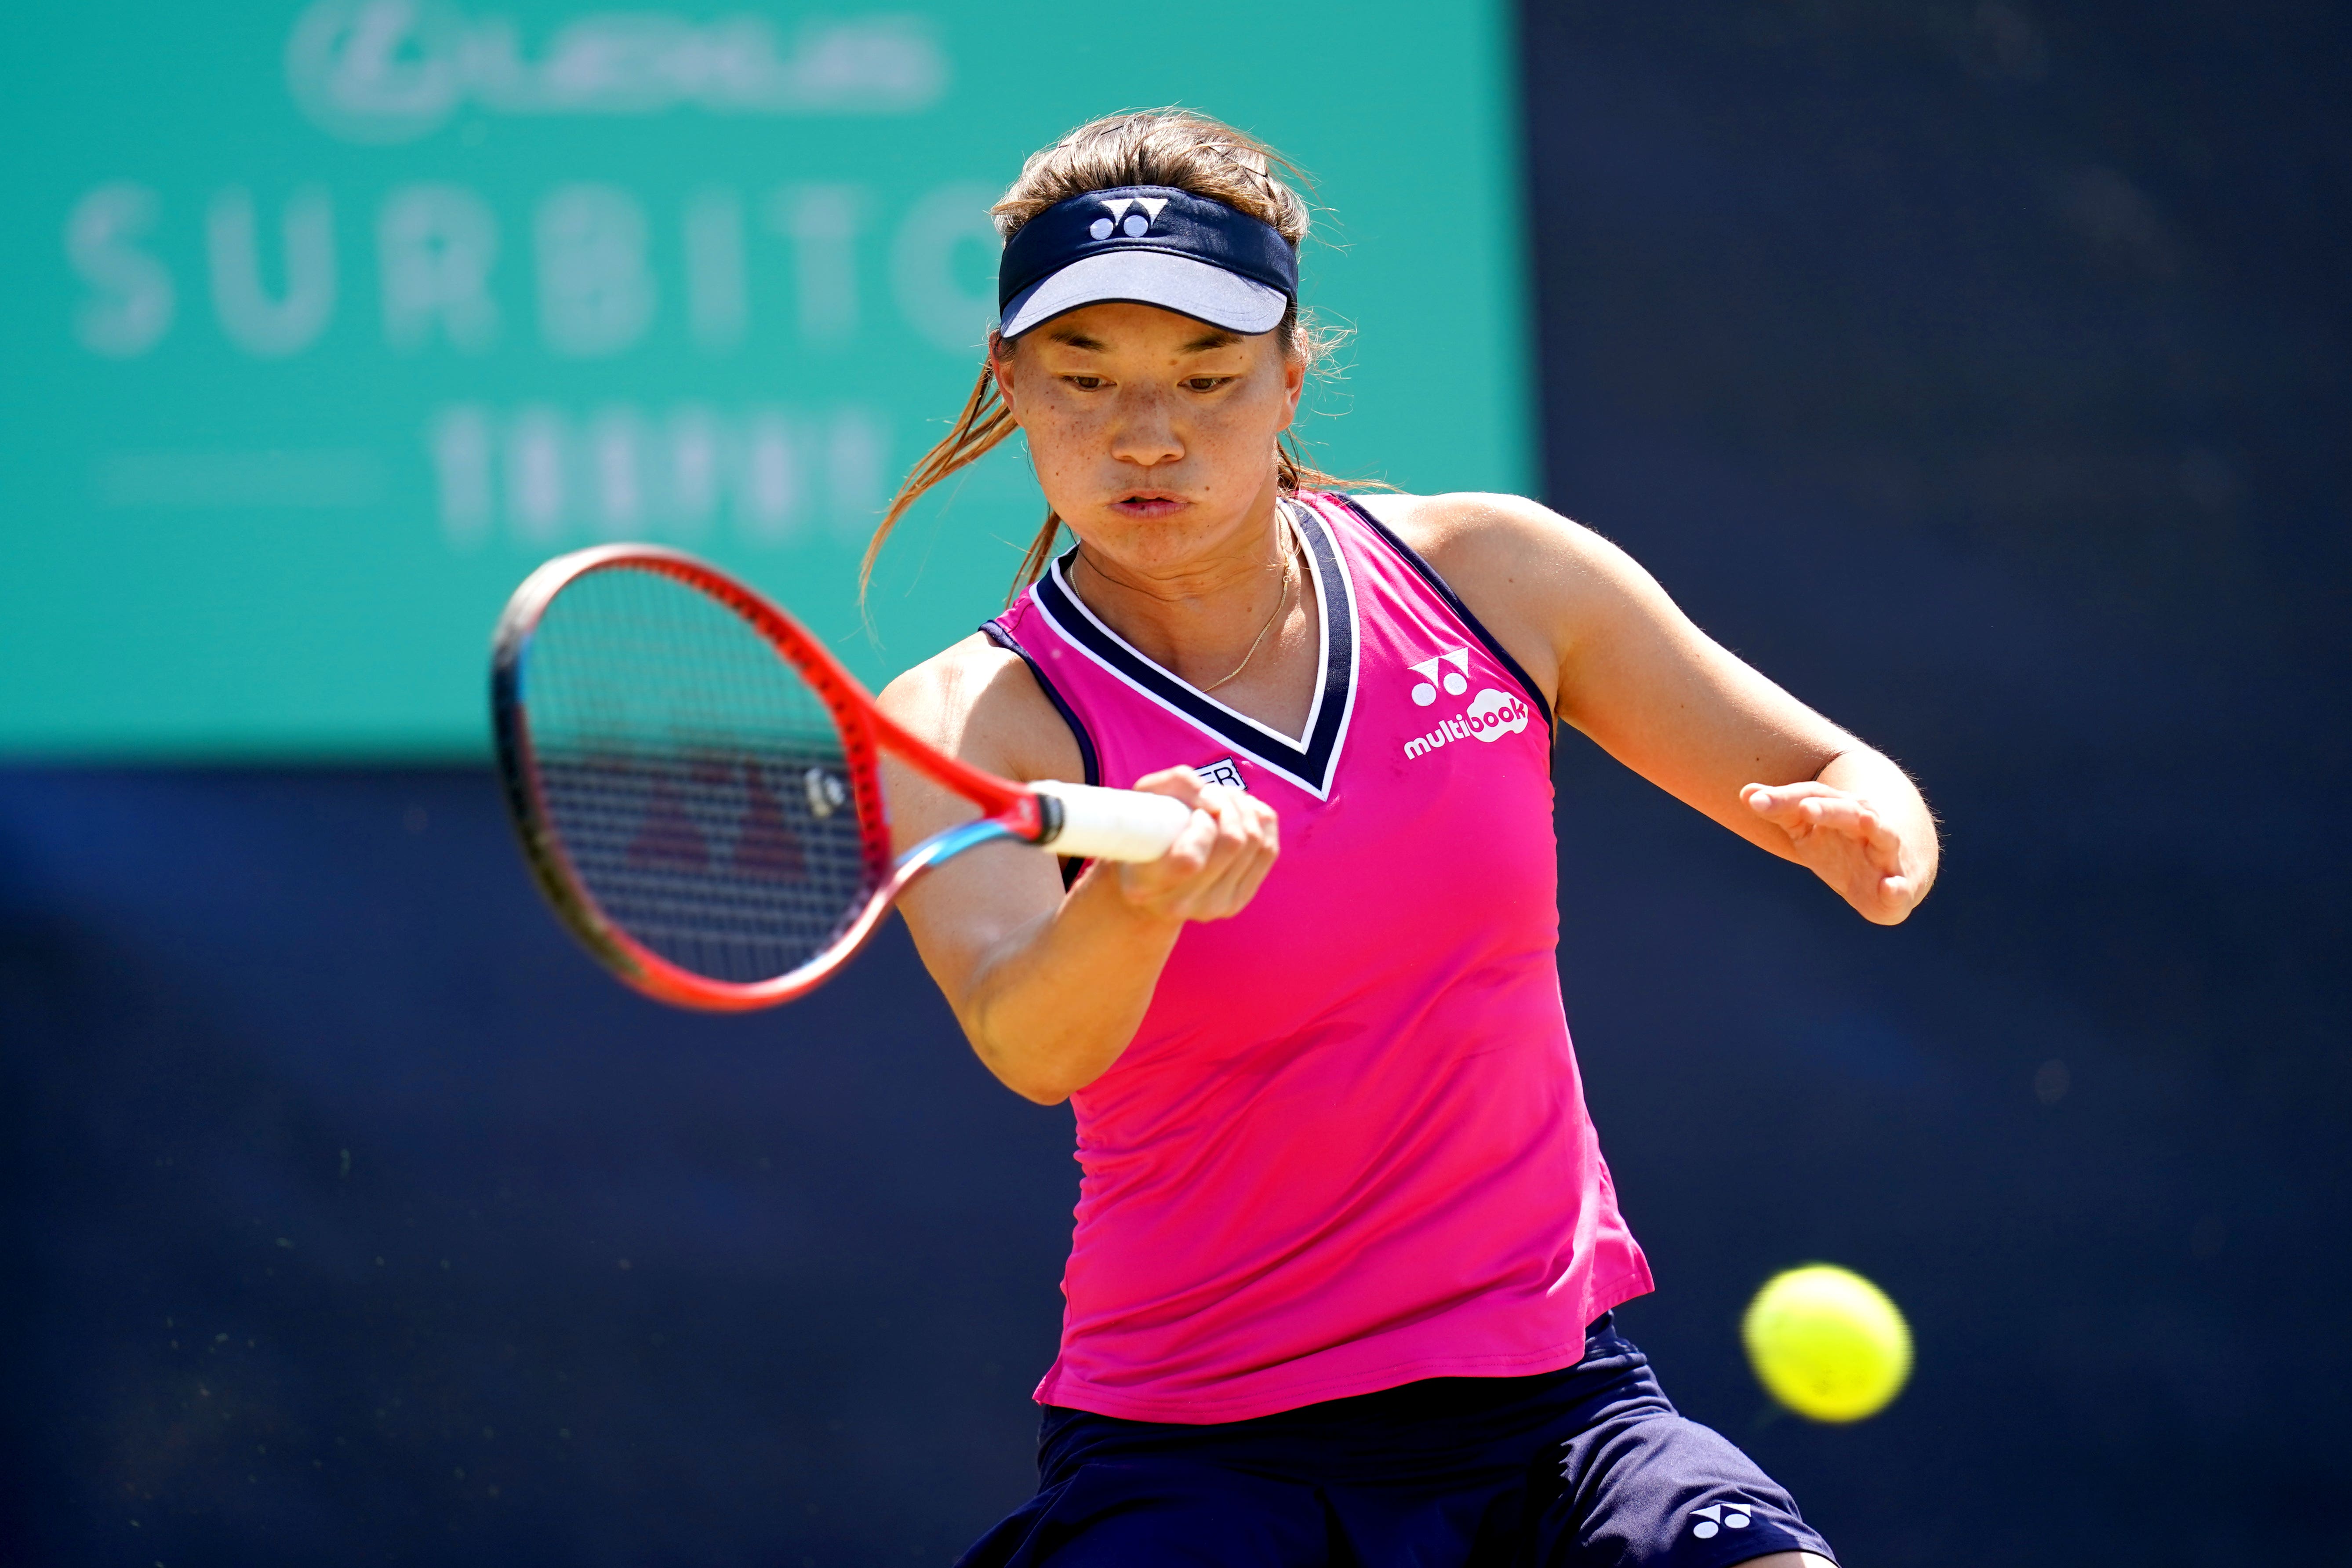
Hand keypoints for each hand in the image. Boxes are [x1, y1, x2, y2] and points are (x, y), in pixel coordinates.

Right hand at [1105, 767, 1279, 923]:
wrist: (1151, 880)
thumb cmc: (1144, 829)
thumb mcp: (1144, 798)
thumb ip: (1177, 784)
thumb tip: (1215, 803)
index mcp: (1145, 886)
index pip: (1190, 859)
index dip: (1202, 824)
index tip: (1194, 810)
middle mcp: (1180, 904)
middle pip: (1233, 842)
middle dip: (1227, 804)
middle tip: (1211, 793)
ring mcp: (1213, 907)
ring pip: (1255, 842)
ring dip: (1243, 808)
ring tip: (1223, 799)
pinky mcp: (1238, 900)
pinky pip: (1269, 850)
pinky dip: (1259, 820)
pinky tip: (1240, 813)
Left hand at [1742, 780, 1925, 924]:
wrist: (1894, 870)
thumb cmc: (1841, 846)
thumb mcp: (1808, 829)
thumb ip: (1782, 811)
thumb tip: (1745, 793)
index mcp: (1837, 809)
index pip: (1809, 797)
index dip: (1782, 799)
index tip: (1754, 801)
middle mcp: (1864, 824)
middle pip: (1844, 810)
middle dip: (1826, 809)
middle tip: (1805, 807)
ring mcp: (1885, 852)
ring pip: (1882, 835)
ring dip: (1875, 827)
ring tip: (1866, 820)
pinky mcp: (1899, 886)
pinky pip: (1900, 887)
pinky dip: (1897, 888)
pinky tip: (1891, 888)